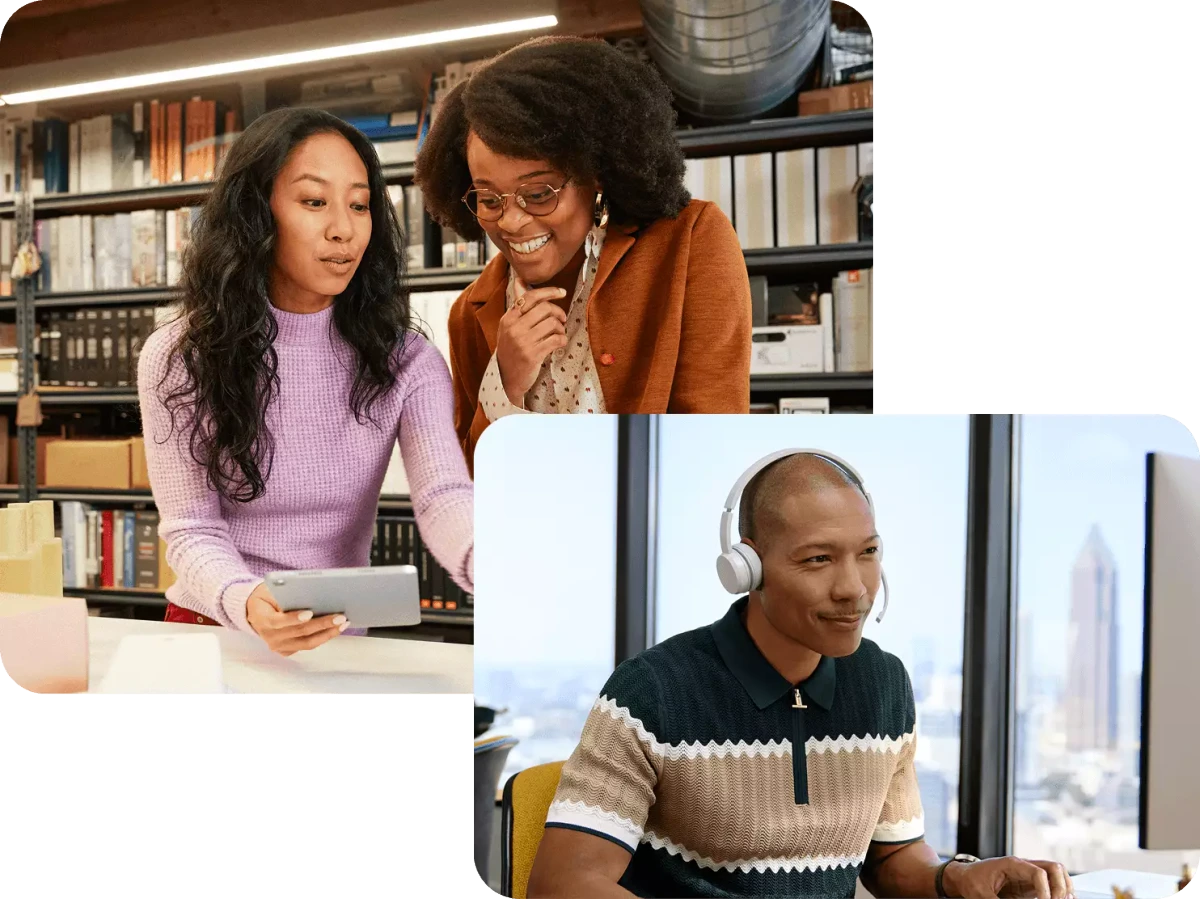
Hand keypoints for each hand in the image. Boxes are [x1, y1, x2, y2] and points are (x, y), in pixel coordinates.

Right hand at [245, 583, 347, 655]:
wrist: (255, 612)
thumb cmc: (266, 597)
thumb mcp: (270, 591)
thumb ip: (285, 595)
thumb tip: (309, 595)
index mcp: (262, 620)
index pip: (279, 622)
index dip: (294, 618)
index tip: (310, 613)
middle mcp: (270, 637)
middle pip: (299, 633)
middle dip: (321, 624)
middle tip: (339, 617)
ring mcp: (279, 646)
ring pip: (307, 643)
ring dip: (327, 634)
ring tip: (343, 624)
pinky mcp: (287, 651)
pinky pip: (308, 645)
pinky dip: (323, 637)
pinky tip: (335, 629)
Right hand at [495, 278, 568, 405]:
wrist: (506, 378)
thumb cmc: (511, 349)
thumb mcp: (509, 326)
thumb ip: (518, 305)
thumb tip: (520, 280)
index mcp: (508, 318)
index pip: (530, 297)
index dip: (549, 291)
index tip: (562, 292)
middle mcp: (513, 328)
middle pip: (544, 308)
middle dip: (558, 312)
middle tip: (562, 319)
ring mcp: (522, 342)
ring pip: (552, 324)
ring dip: (560, 328)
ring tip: (558, 333)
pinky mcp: (532, 355)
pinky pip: (556, 340)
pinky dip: (562, 340)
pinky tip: (559, 343)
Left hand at [944, 856, 1073, 898]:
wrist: (964, 877)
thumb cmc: (971, 881)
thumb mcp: (981, 895)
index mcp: (1012, 864)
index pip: (1038, 872)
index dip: (1046, 890)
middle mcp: (1024, 866)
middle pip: (1054, 867)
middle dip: (1061, 886)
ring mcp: (1029, 875)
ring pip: (1057, 874)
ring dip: (1064, 888)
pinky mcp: (1030, 885)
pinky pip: (1052, 885)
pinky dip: (1060, 893)